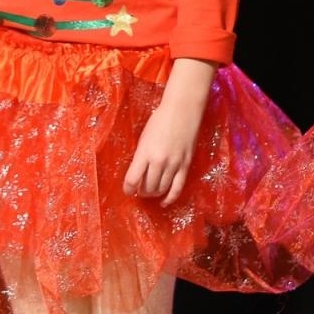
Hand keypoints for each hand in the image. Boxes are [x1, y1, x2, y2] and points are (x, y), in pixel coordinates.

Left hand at [123, 59, 212, 205]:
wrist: (182, 110)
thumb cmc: (160, 120)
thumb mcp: (144, 138)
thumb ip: (141, 157)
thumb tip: (138, 174)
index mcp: (144, 153)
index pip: (132, 179)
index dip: (128, 189)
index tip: (127, 190)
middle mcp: (158, 161)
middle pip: (147, 187)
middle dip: (141, 191)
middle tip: (140, 190)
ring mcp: (173, 164)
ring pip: (161, 189)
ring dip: (154, 193)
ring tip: (150, 192)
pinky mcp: (185, 165)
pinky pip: (177, 188)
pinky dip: (170, 198)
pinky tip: (164, 202)